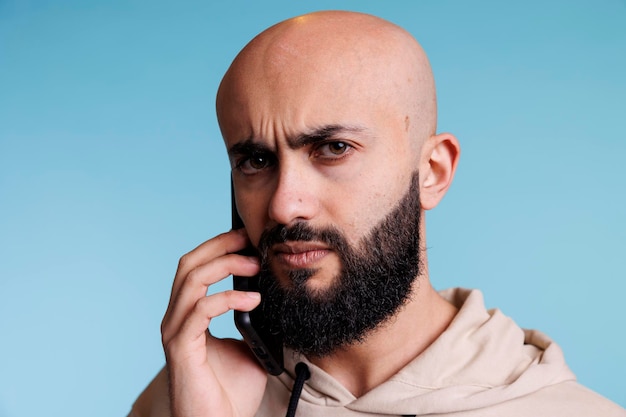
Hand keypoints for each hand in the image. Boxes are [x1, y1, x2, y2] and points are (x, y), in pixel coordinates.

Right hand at [161, 229, 266, 416]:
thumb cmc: (232, 393)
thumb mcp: (250, 347)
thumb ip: (255, 321)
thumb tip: (275, 295)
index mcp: (189, 316)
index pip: (195, 268)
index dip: (217, 247)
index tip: (246, 236)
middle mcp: (177, 319)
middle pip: (188, 264)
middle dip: (219, 246)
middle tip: (249, 239)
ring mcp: (176, 332)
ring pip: (191, 280)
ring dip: (225, 265)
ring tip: (254, 265)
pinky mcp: (181, 348)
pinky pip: (200, 310)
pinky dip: (227, 298)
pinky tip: (252, 299)